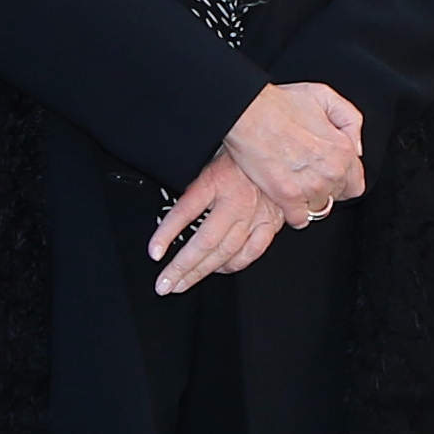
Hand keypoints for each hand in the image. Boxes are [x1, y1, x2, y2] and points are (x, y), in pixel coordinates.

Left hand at [149, 156, 289, 294]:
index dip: (167, 233)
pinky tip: (220, 270)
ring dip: (202, 272)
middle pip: (204, 242)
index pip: (185, 210)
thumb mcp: (211, 156)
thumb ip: (195, 183)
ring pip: (225, 252)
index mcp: (216, 180)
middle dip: (181, 268)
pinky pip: (251, 252)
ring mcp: (255, 215)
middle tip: (164, 284)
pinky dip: (234, 265)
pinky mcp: (271, 223)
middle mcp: (235, 201)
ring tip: (183, 284)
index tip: (154, 252)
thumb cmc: (241, 154)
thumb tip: (171, 213)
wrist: (280, 149)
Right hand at [220, 82, 366, 218]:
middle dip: (323, 187)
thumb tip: (356, 148)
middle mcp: (331, 171)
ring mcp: (311, 187)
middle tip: (304, 172)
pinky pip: (299, 219)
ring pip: (318, 208)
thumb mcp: (325, 97)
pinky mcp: (288, 197)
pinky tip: (284, 195)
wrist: (248, 112)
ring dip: (307, 199)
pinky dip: (292, 212)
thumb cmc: (280, 103)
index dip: (341, 179)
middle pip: (336, 197)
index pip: (355, 184)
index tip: (327, 174)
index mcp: (343, 150)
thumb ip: (350, 121)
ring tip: (292, 180)